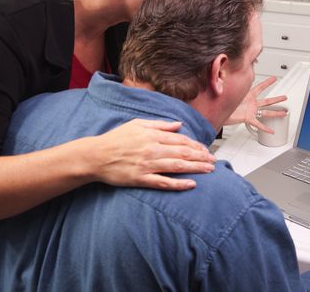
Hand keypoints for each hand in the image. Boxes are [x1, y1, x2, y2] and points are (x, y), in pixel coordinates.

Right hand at [88, 119, 215, 190]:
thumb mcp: (137, 124)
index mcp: (152, 135)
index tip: (206, 150)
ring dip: (196, 168)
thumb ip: (160, 125)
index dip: (196, 145)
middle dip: (201, 157)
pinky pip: (163, 182)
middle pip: (183, 152)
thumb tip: (178, 124)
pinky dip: (178, 184)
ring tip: (209, 170)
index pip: (180, 140)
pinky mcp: (140, 178)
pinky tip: (191, 184)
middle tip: (214, 161)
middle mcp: (152, 149)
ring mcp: (147, 165)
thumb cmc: (116, 139)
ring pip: (177, 166)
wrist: (95, 156)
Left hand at [225, 76, 286, 133]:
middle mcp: (251, 103)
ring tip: (284, 113)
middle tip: (284, 97)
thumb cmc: (223, 102)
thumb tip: (229, 74)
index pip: (260, 87)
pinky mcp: (248, 118)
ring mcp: (251, 111)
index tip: (274, 78)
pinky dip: (264, 128)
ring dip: (275, 113)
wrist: (217, 113)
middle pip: (267, 101)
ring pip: (266, 112)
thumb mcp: (230, 92)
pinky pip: (258, 124)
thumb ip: (233, 84)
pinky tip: (271, 130)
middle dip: (276, 99)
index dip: (267, 83)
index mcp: (248, 96)